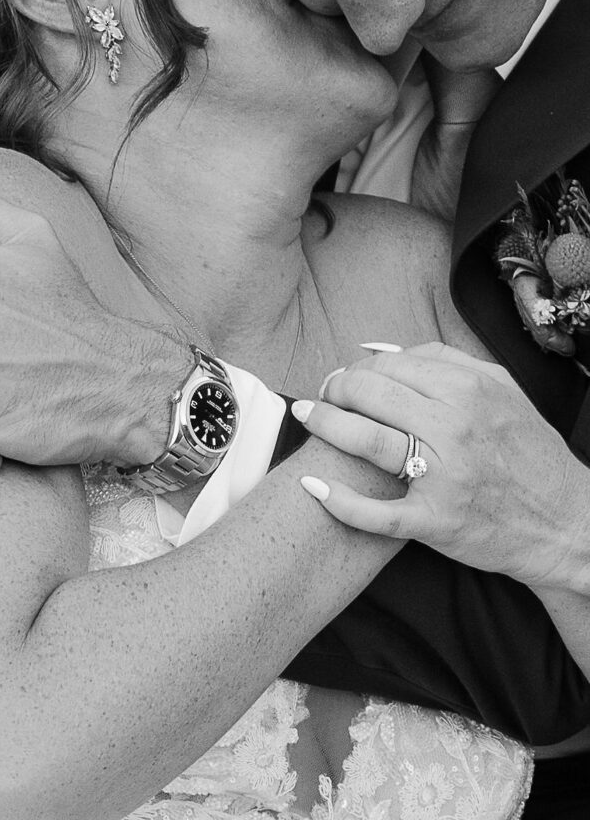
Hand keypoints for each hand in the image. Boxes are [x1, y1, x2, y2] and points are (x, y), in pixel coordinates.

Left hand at [295, 342, 589, 591]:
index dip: (355, 369)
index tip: (343, 378)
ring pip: (366, 442)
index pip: (389, 366)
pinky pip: (375, 513)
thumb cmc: (527, 451)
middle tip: (321, 397)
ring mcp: (444, 477)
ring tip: (308, 419)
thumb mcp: (502, 390)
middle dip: (334, 391)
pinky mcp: (435, 521)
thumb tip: (380, 349)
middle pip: (370, 396)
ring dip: (325, 426)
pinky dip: (338, 501)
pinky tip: (312, 487)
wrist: (566, 521)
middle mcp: (456, 428)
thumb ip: (446, 362)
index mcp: (470, 391)